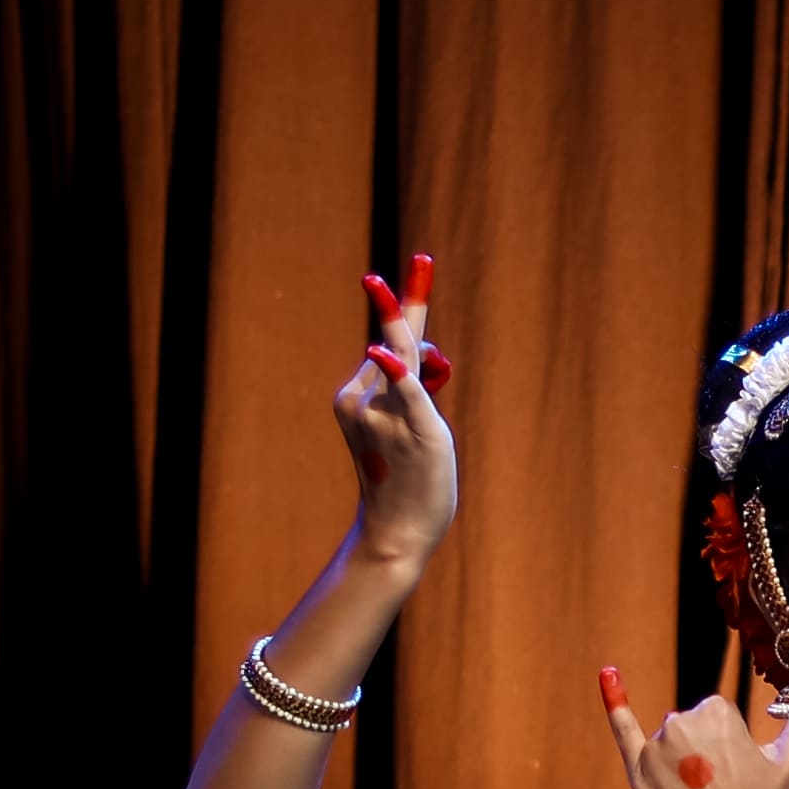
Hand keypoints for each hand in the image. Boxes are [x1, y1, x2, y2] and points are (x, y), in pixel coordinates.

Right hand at [336, 255, 460, 565]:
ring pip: (417, 363)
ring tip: (423, 415)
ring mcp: (384, 413)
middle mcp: (364, 398)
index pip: (388, 341)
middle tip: (424, 258)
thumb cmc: (405, 477)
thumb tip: (433, 355)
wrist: (397, 530)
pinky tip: (381, 356)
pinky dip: (395, 372)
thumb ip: (415, 383)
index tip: (424, 261)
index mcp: (356, 394)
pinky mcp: (413, 428)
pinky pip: (406, 391)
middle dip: (406, 302)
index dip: (406, 302)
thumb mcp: (409, 421)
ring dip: (432, 369)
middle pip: (398, 341)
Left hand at [601, 660, 788, 788]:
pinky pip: (623, 730)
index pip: (714, 719)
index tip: (739, 773)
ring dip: (679, 764)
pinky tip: (608, 671)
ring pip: (667, 744)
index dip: (728, 748)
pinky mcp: (638, 773)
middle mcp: (681, 721)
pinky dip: (614, 700)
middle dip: (703, 756)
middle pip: (689, 730)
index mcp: (716, 710)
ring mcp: (656, 747)